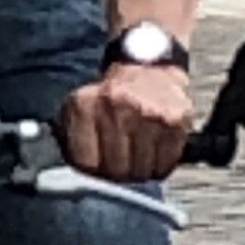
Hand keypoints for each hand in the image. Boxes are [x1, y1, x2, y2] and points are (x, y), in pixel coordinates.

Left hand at [60, 61, 192, 183]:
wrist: (148, 66)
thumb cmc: (109, 98)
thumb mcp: (79, 109)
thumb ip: (68, 139)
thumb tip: (68, 178)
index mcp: (85, 105)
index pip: (86, 164)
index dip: (92, 172)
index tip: (97, 167)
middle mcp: (118, 107)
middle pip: (115, 171)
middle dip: (116, 174)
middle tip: (119, 163)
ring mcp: (149, 115)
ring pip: (141, 172)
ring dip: (138, 172)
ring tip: (136, 156)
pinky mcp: (176, 122)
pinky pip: (165, 166)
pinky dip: (159, 167)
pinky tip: (153, 153)